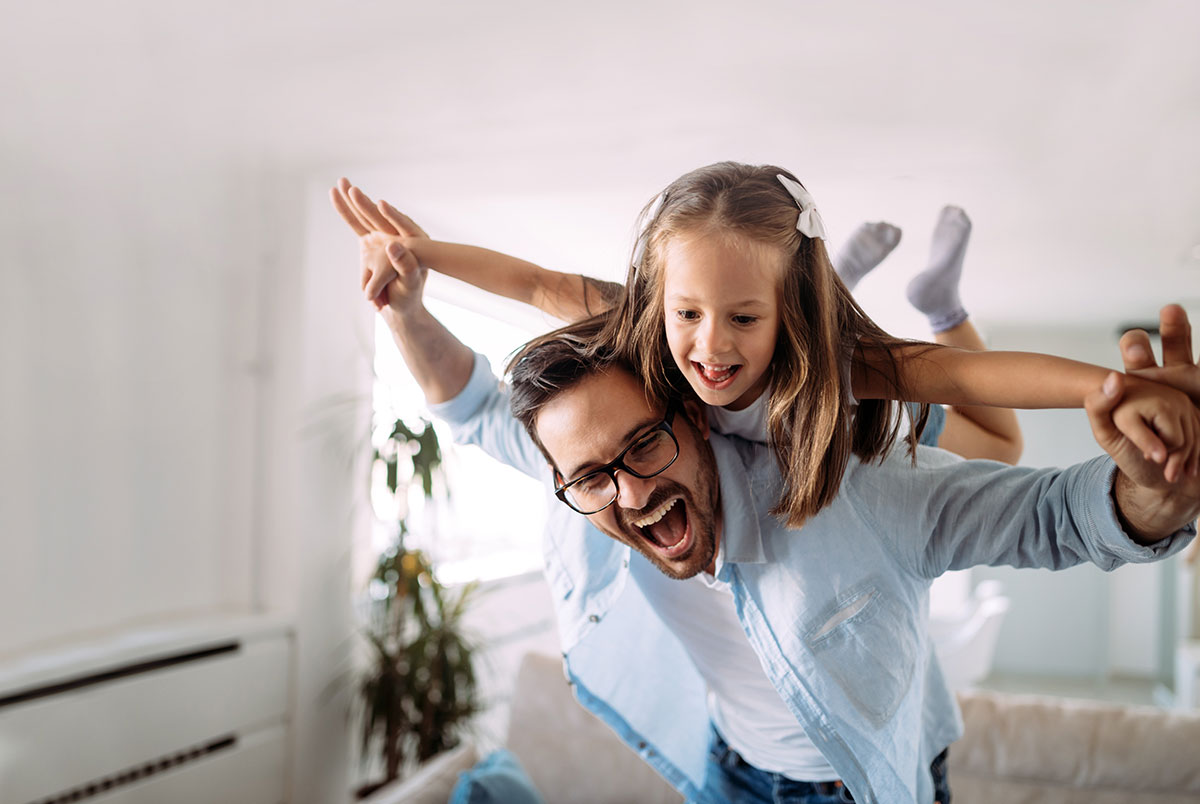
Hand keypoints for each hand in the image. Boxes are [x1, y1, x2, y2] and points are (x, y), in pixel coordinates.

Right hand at [329, 178, 430, 303]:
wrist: (399, 304)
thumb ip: (405, 266)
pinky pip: (356, 223)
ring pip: (366, 215)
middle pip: (381, 216)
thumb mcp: (410, 283)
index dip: (393, 216)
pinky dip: (345, 210)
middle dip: (366, 203)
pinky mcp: (369, 240)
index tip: (381, 204)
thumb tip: (393, 245)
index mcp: (415, 243)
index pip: (404, 226)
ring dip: (352, 200)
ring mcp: (383, 235)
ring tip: (340, 183)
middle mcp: (399, 234)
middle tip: (352, 189)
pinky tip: (334, 193)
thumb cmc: (409, 296)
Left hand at [1086, 304, 1199, 541]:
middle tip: (1170, 311)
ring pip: (1198, 364)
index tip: (1135, 345)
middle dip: (1175, 328)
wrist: (1170, 478)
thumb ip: (1100, 407)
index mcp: (1144, 379)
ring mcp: (1198, 388)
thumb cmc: (1138, 453)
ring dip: (1193, 343)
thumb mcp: (1109, 433)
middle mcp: (1175, 376)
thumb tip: (1109, 378)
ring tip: (1183, 323)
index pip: (1137, 351)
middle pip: (1177, 344)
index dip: (1137, 346)